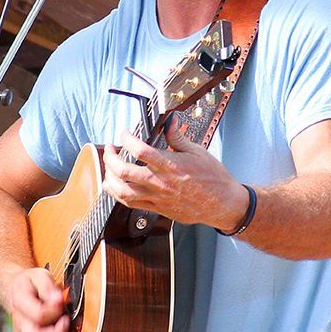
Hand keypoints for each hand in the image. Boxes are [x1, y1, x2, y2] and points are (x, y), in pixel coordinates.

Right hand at [7, 266, 68, 331]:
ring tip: (64, 330)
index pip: (38, 314)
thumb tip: (58, 300)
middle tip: (66, 320)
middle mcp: (19, 321)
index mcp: (19, 301)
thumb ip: (48, 287)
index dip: (54, 310)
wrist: (18, 290)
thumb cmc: (32, 283)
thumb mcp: (39, 274)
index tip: (62, 301)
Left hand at [102, 119, 249, 231]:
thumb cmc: (213, 178)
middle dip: (111, 157)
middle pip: (124, 171)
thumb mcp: (197, 152)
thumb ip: (178, 138)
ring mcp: (157, 198)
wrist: (222, 204)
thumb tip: (169, 122)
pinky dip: (117, 194)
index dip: (127, 138)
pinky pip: (130, 204)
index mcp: (170, 165)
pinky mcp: (157, 209)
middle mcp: (161, 182)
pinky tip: (115, 186)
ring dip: (109, 178)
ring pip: (122, 191)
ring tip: (108, 168)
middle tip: (110, 148)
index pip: (140, 150)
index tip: (125, 133)